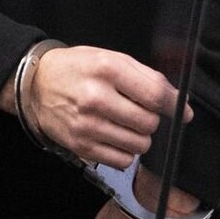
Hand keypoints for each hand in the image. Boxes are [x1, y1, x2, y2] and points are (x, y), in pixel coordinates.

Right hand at [16, 45, 179, 168]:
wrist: (37, 85)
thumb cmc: (76, 69)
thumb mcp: (110, 58)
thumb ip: (146, 76)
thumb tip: (178, 102)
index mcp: (107, 70)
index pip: (154, 95)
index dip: (174, 106)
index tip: (182, 112)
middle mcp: (96, 98)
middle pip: (149, 123)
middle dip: (150, 119)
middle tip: (137, 111)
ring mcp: (87, 125)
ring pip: (138, 145)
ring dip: (138, 136)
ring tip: (123, 123)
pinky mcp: (81, 146)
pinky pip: (122, 160)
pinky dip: (124, 152)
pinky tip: (113, 136)